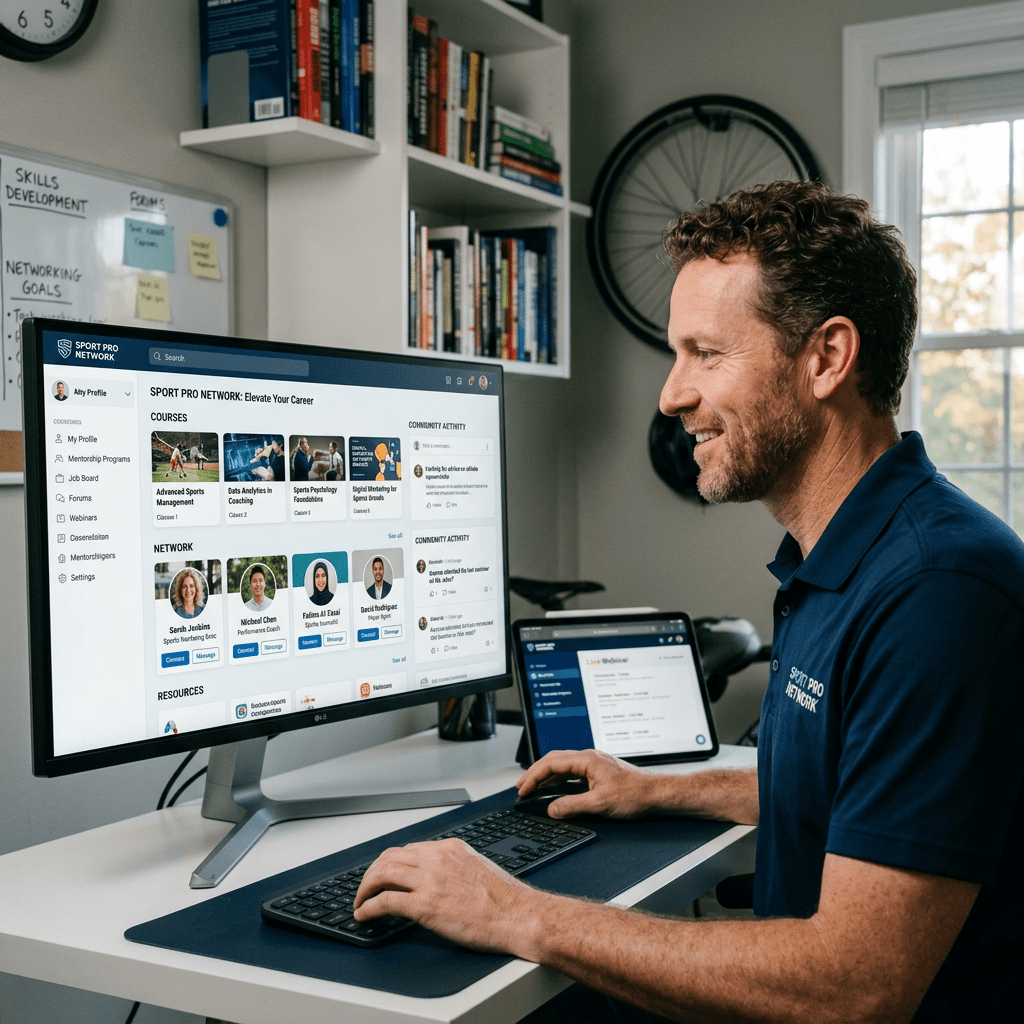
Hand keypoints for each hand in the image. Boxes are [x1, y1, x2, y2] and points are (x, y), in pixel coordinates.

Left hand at [353, 838, 542, 954]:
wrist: (518, 915)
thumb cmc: (506, 899)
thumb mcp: (478, 868)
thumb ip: (456, 867)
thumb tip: (443, 879)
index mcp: (450, 848)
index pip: (409, 849)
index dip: (390, 863)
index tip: (384, 875)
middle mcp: (436, 858)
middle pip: (389, 857)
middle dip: (372, 873)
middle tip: (366, 888)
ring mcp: (429, 880)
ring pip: (381, 874)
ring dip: (364, 889)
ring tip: (360, 902)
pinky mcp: (424, 905)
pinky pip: (385, 901)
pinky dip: (368, 908)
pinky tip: (364, 915)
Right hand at [517, 749, 659, 819]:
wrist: (656, 794)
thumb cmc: (634, 795)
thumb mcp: (599, 804)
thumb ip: (572, 806)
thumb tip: (552, 809)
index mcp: (587, 760)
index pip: (551, 763)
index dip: (533, 776)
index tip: (523, 788)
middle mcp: (589, 758)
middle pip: (553, 760)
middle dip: (535, 773)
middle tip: (521, 787)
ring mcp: (594, 764)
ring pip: (562, 765)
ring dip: (546, 776)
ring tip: (533, 787)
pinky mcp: (598, 772)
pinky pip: (572, 772)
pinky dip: (558, 780)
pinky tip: (555, 789)